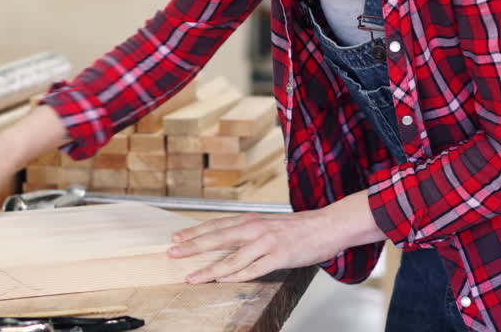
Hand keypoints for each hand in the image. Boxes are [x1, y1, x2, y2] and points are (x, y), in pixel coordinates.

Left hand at [166, 191, 384, 283]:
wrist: (327, 226)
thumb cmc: (299, 228)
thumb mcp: (268, 224)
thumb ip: (249, 232)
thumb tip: (227, 240)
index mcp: (251, 220)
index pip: (216, 226)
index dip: (195, 233)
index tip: (176, 238)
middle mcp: (255, 228)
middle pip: (217, 238)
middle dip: (193, 247)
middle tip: (174, 253)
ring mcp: (266, 242)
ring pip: (232, 258)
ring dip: (210, 269)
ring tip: (193, 277)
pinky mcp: (279, 256)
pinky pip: (253, 269)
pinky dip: (236, 276)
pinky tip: (223, 281)